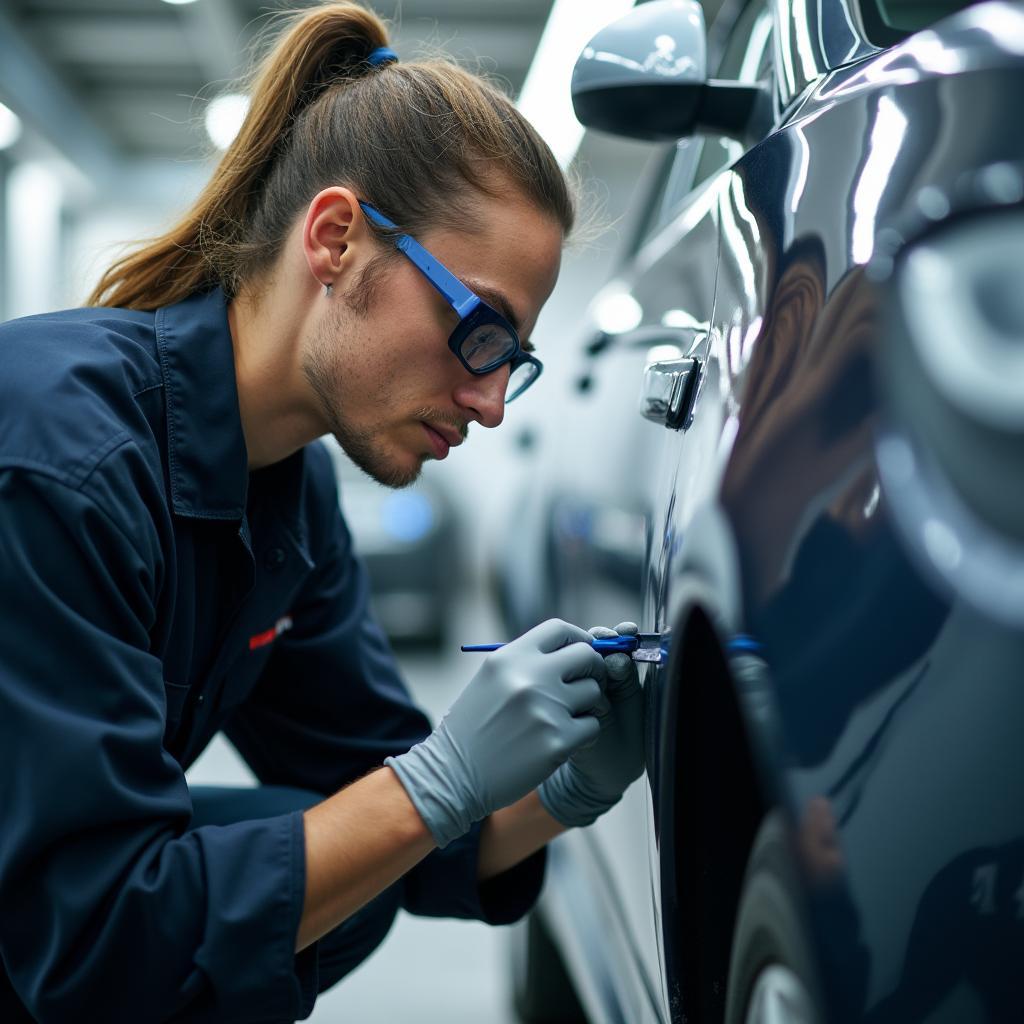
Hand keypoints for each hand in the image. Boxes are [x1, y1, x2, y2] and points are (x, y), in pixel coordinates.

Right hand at [386, 619, 606, 847]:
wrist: (452, 776)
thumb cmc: (472, 728)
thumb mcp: (490, 681)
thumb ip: (527, 663)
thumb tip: (574, 651)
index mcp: (510, 658)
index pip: (560, 629)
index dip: (578, 639)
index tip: (581, 654)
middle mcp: (528, 678)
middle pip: (586, 656)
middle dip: (592, 670)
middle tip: (585, 686)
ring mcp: (545, 709)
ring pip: (594, 693)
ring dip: (587, 706)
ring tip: (563, 719)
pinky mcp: (557, 742)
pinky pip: (592, 727)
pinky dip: (583, 735)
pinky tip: (560, 742)